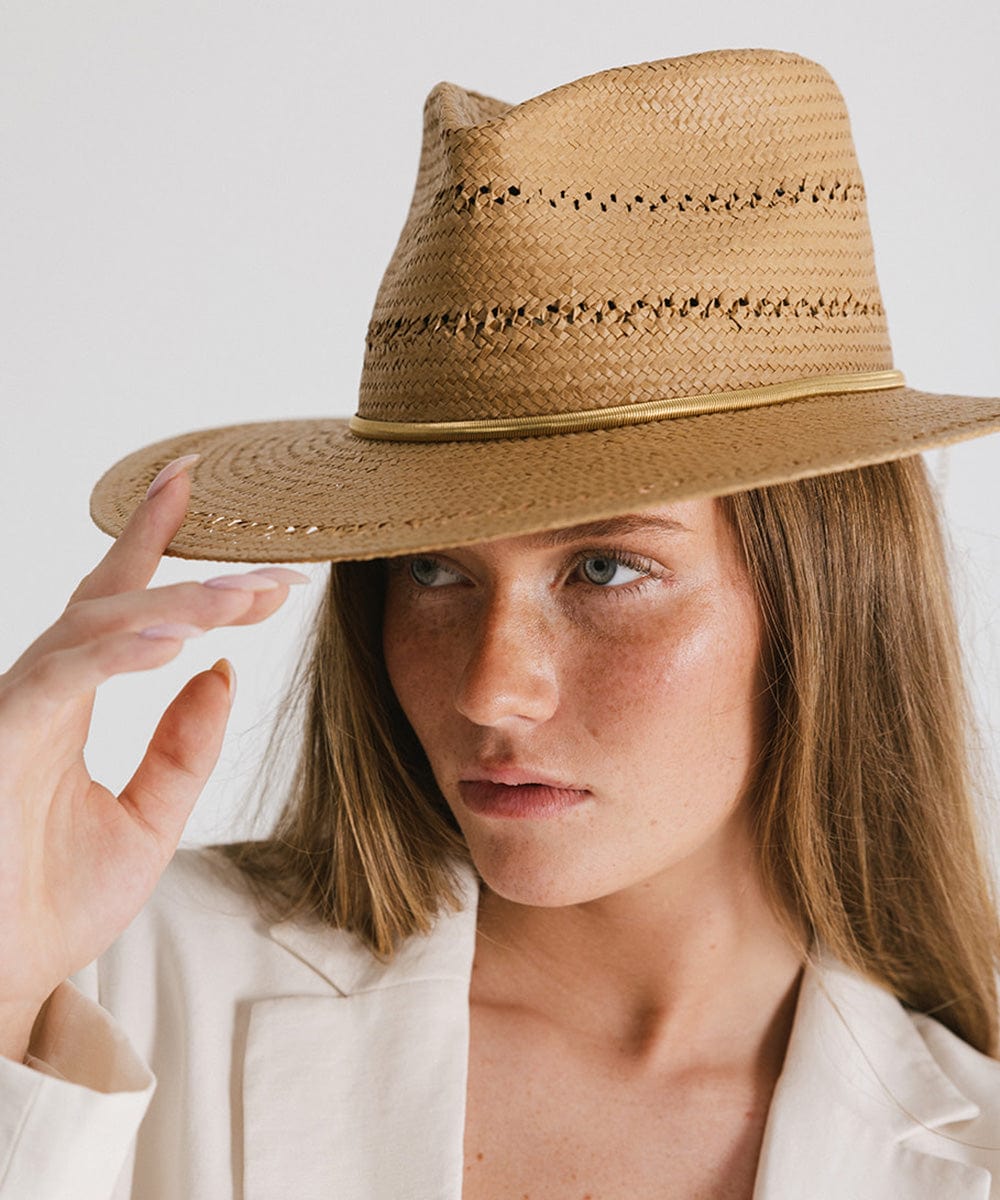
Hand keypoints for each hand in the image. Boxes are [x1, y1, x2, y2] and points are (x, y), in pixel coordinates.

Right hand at [0, 457, 306, 1056]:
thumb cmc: (52, 904)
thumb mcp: (149, 819)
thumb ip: (184, 745)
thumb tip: (222, 671)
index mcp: (70, 703)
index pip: (117, 604)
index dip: (151, 539)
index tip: (196, 481)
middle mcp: (39, 694)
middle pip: (119, 604)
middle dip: (199, 584)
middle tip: (276, 580)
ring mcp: (13, 714)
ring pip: (95, 628)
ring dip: (175, 606)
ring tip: (243, 600)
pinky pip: (59, 679)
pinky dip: (117, 652)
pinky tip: (179, 641)